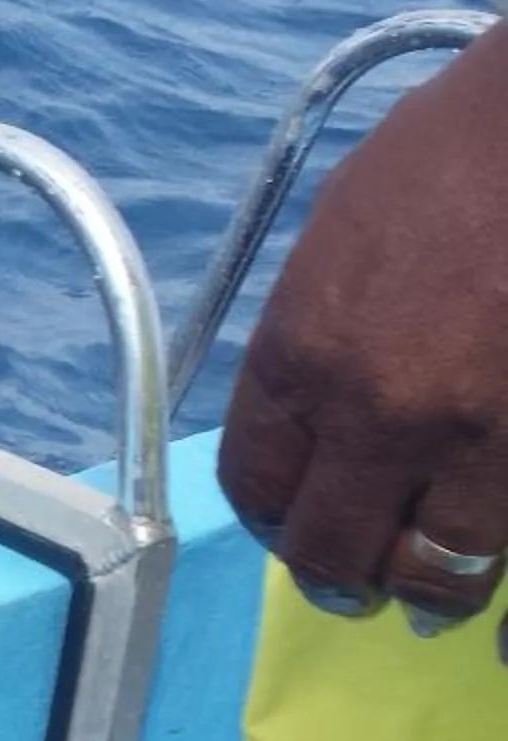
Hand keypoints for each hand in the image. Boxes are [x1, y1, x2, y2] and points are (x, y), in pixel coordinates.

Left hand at [216, 25, 507, 654]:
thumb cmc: (455, 154)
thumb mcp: (340, 243)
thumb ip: (319, 343)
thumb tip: (317, 421)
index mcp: (302, 356)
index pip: (257, 485)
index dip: (275, 519)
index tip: (294, 526)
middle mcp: (381, 413)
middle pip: (334, 550)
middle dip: (340, 577)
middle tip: (358, 585)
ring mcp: (483, 436)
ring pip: (443, 566)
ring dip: (435, 586)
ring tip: (435, 585)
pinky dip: (502, 557)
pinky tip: (496, 562)